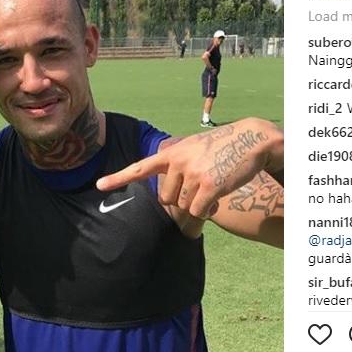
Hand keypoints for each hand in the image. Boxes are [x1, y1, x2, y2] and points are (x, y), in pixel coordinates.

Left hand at [96, 118, 282, 236]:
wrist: (252, 140)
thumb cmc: (224, 147)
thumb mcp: (194, 148)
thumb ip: (178, 164)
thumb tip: (171, 192)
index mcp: (172, 152)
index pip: (141, 167)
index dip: (119, 178)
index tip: (99, 185)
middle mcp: (178, 162)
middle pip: (167, 198)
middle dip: (181, 199)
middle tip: (199, 187)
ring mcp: (193, 173)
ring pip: (184, 206)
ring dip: (197, 204)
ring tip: (212, 187)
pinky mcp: (209, 185)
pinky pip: (198, 211)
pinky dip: (207, 211)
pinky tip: (217, 198)